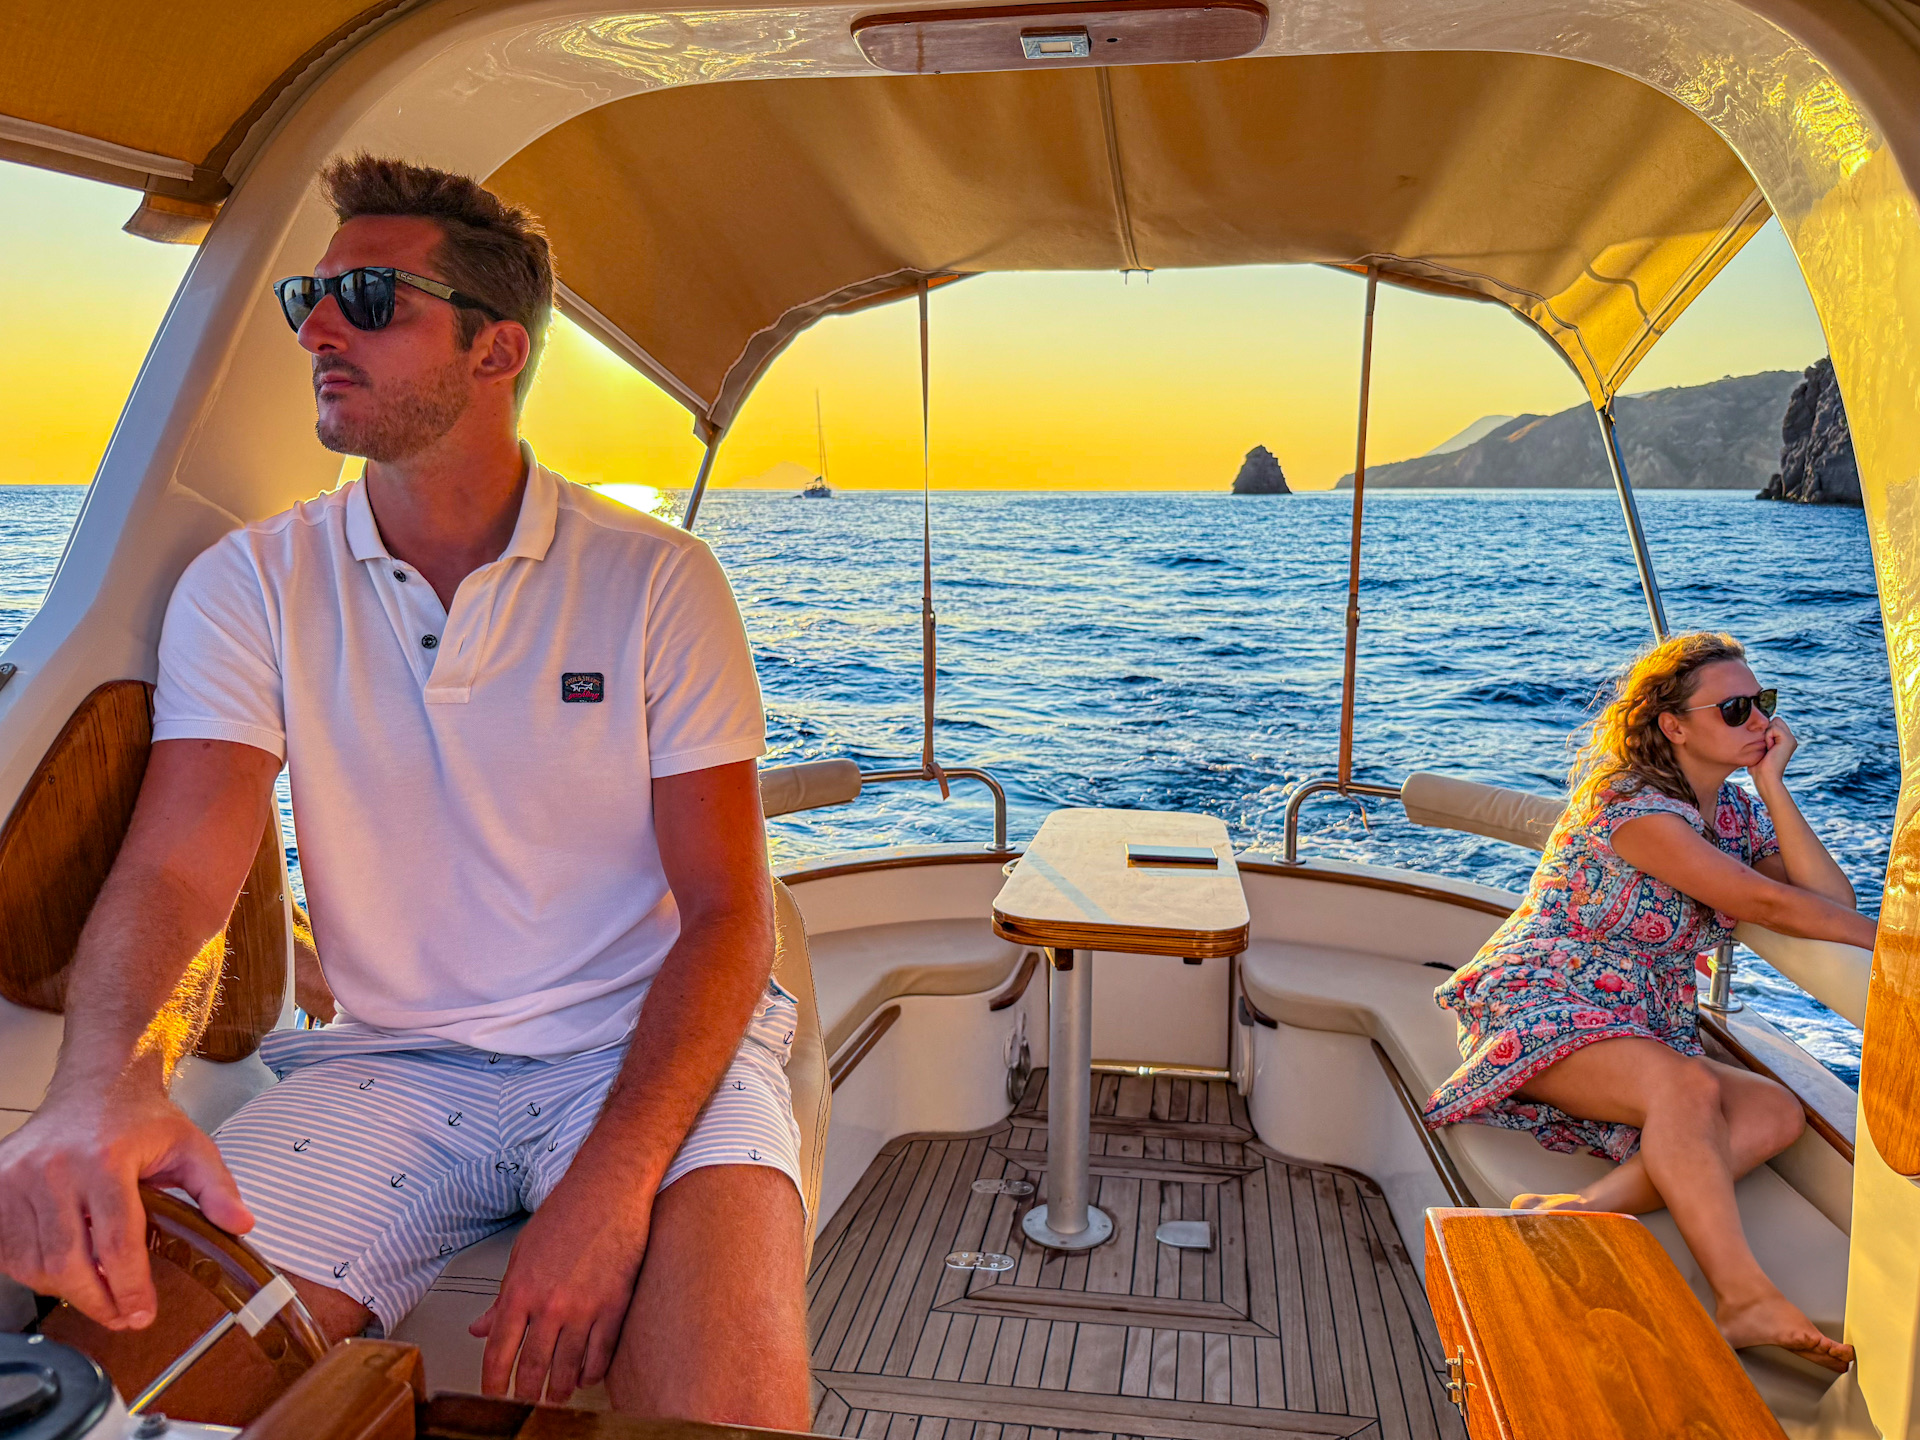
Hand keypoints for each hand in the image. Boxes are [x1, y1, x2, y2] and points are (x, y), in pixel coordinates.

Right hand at [0, 1087, 252, 1328]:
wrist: (96, 1083)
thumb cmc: (140, 1117)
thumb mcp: (191, 1145)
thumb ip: (216, 1188)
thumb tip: (241, 1224)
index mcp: (106, 1161)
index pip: (116, 1244)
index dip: (129, 1289)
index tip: (141, 1314)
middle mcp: (56, 1170)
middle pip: (68, 1263)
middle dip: (96, 1301)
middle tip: (121, 1317)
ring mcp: (18, 1178)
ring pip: (34, 1263)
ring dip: (64, 1289)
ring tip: (95, 1292)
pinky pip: (6, 1248)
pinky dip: (31, 1269)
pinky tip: (60, 1269)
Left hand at [471, 1165, 652, 1402]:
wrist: (608, 1189)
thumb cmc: (565, 1212)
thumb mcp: (522, 1252)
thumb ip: (503, 1297)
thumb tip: (482, 1326)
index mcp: (520, 1291)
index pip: (498, 1353)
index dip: (493, 1385)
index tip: (492, 1400)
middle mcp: (550, 1304)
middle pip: (533, 1369)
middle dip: (526, 1396)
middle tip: (525, 1407)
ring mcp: (585, 1308)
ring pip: (568, 1369)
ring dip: (559, 1390)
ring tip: (556, 1396)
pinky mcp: (616, 1305)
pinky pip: (601, 1354)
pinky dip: (591, 1372)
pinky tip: (585, 1375)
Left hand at [1751, 716, 1797, 787]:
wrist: (1765, 778)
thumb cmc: (1758, 768)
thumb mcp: (1759, 750)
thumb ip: (1760, 738)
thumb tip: (1751, 728)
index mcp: (1785, 740)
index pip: (1774, 722)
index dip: (1765, 730)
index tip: (1763, 745)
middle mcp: (1790, 738)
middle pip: (1776, 720)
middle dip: (1766, 730)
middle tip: (1766, 747)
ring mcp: (1791, 739)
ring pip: (1775, 722)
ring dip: (1766, 734)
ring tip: (1768, 748)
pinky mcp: (1789, 740)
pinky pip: (1773, 728)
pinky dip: (1768, 738)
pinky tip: (1770, 749)